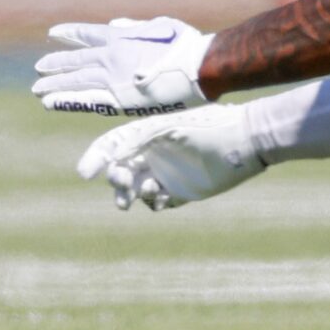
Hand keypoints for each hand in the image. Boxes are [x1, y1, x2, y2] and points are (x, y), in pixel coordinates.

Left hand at [32, 17, 214, 116]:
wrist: (197, 68)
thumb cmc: (186, 45)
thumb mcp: (161, 26)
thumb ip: (134, 27)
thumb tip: (114, 25)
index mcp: (122, 37)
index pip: (88, 33)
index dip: (70, 32)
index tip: (53, 33)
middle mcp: (112, 57)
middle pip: (76, 60)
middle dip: (56, 63)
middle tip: (39, 67)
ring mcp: (113, 79)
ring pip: (76, 80)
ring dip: (54, 83)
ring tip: (37, 88)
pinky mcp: (118, 100)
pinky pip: (86, 100)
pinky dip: (66, 100)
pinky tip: (50, 102)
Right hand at [75, 110, 263, 209]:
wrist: (243, 140)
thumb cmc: (207, 126)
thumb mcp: (166, 129)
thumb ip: (137, 140)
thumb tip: (113, 157)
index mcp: (148, 134)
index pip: (113, 145)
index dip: (96, 157)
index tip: (86, 172)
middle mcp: (154, 155)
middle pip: (120, 171)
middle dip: (116, 179)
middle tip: (123, 182)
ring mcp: (166, 174)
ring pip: (135, 191)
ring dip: (133, 194)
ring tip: (149, 190)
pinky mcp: (180, 191)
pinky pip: (156, 203)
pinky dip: (153, 203)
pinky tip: (163, 197)